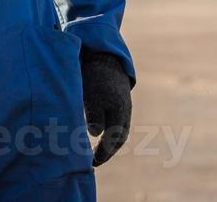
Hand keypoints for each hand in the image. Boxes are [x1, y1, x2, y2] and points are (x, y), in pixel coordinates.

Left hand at [81, 51, 132, 166]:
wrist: (105, 54)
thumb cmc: (96, 75)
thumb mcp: (92, 94)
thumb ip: (94, 114)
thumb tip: (95, 134)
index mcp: (119, 112)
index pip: (115, 140)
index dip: (104, 153)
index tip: (93, 163)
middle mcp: (124, 111)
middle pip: (118, 137)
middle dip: (107, 151)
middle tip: (94, 161)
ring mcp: (123, 105)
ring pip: (117, 129)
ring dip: (108, 142)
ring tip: (95, 151)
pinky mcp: (117, 99)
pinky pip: (115, 120)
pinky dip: (108, 130)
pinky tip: (98, 133)